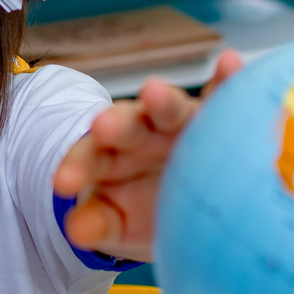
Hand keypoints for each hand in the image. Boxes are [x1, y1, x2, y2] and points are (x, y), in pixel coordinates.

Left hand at [53, 50, 242, 261]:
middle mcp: (140, 132)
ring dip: (162, 100)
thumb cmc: (140, 210)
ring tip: (154, 93)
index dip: (77, 168)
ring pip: (168, 108)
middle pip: (125, 126)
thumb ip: (97, 223)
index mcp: (108, 157)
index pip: (88, 157)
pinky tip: (230, 63)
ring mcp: (176, 121)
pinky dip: (226, 79)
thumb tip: (75, 231)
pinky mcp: (212, 116)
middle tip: (102, 128)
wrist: (182, 202)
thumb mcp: (117, 221)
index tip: (63, 184)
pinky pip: (220, 96)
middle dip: (115, 125)